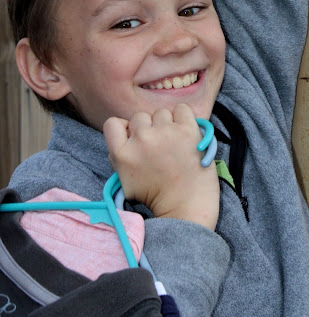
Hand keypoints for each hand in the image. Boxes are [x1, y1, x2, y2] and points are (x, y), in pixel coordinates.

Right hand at [103, 104, 219, 230]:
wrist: (186, 207)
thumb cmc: (157, 196)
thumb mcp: (125, 180)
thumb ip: (118, 155)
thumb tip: (124, 134)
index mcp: (122, 153)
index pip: (113, 123)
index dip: (125, 129)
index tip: (135, 138)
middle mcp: (141, 139)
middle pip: (139, 117)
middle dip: (149, 129)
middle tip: (160, 146)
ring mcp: (165, 132)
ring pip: (161, 113)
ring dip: (167, 124)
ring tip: (174, 143)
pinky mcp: (187, 130)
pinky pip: (182, 109)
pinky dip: (184, 118)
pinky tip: (185, 133)